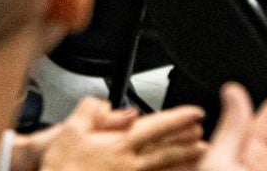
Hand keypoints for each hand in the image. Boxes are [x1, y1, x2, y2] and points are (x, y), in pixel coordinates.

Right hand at [30, 98, 205, 170]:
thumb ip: (89, 111)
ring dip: (184, 160)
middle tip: (204, 133)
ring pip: (165, 168)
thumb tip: (103, 102)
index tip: (195, 113)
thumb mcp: (69, 131)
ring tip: (201, 154)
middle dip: (187, 140)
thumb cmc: (63, 168)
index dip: (178, 119)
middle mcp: (131, 165)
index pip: (156, 128)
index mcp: (120, 146)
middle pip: (167, 150)